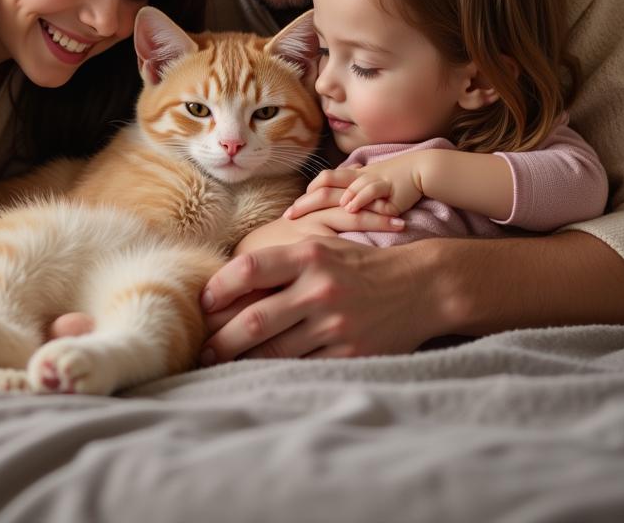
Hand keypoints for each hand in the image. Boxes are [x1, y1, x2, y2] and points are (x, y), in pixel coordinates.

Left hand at [201, 237, 437, 362]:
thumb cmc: (359, 265)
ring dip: (241, 361)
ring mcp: (335, 325)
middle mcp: (320, 288)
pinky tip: (258, 375)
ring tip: (220, 365)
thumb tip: (228, 284)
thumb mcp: (322, 248)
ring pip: (274, 351)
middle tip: (201, 349)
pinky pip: (301, 367)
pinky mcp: (349, 354)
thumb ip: (281, 263)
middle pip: (255, 320)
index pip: (249, 269)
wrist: (422, 286)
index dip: (218, 288)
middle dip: (221, 339)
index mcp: (309, 255)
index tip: (203, 303)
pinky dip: (275, 373)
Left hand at [288, 159, 425, 218]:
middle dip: (305, 200)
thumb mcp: (371, 189)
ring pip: (342, 186)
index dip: (306, 195)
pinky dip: (358, 198)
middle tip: (288, 215)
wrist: (423, 170)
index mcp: (351, 177)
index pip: (322, 182)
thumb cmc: (396, 182)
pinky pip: (370, 189)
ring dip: (325, 200)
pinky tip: (348, 208)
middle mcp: (357, 176)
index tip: (290, 212)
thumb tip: (337, 214)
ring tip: (308, 213)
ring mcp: (371, 180)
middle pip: (324, 184)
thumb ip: (354, 198)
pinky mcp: (387, 185)